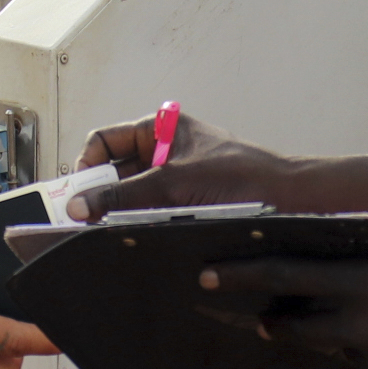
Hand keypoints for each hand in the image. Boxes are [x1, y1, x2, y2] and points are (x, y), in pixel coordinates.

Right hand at [70, 110, 300, 220]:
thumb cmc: (240, 178)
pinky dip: (143, 226)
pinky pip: (153, 214)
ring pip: (133, 197)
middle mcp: (166, 151)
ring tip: (116, 232)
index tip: (81, 194)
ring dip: (124, 214)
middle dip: (104, 195)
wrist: (288, 202)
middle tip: (88, 220)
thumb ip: (123, 194)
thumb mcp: (173, 183)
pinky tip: (139, 240)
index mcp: (161, 128)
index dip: (88, 164)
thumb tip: (79, 206)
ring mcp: (177, 180)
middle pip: (116, 172)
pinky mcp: (188, 205)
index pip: (105, 140)